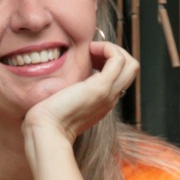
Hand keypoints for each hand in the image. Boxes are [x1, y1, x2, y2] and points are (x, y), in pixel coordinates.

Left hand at [22, 40, 138, 142]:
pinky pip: (118, 60)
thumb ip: (74, 92)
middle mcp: (111, 97)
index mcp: (104, 101)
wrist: (47, 130)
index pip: (121, 76)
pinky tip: (89, 49)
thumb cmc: (50, 118)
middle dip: (115, 53)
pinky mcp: (100, 87)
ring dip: (113, 49)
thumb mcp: (66, 101)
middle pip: (131, 69)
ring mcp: (108, 92)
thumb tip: (68, 81)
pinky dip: (108, 48)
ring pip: (131, 64)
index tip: (89, 57)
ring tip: (92, 50)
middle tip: (93, 51)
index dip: (108, 61)